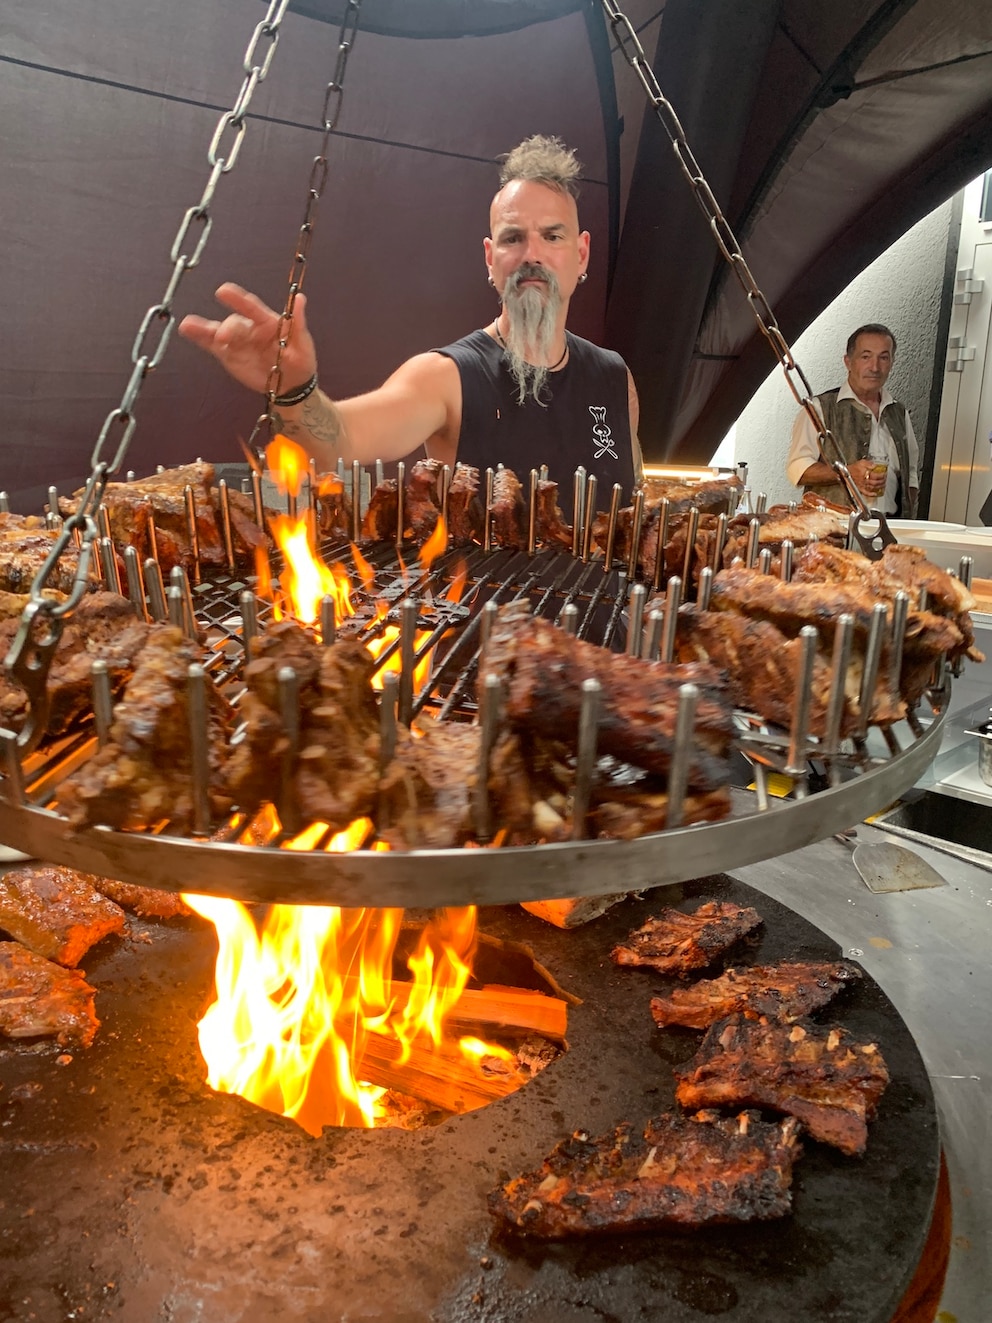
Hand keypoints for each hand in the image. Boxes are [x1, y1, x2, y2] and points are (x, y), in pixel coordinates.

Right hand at [178, 282, 317, 396]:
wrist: (292, 386)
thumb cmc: (300, 360)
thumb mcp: (302, 342)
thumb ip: (297, 321)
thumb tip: (300, 298)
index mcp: (268, 322)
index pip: (252, 308)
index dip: (238, 299)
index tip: (224, 291)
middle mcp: (250, 328)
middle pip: (234, 324)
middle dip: (227, 328)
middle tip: (222, 337)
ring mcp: (238, 341)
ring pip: (218, 332)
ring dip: (203, 328)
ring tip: (188, 325)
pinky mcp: (229, 355)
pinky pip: (212, 346)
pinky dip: (200, 338)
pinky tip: (187, 330)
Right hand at [850, 458, 884, 496]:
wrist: (843, 473)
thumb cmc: (851, 468)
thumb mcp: (861, 462)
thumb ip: (869, 463)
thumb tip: (875, 465)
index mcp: (865, 473)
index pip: (877, 475)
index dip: (882, 475)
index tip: (884, 474)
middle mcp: (864, 480)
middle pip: (876, 482)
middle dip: (882, 481)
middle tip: (885, 480)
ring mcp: (862, 485)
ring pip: (873, 487)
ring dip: (879, 487)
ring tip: (882, 485)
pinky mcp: (859, 489)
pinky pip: (866, 493)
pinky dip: (871, 494)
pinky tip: (875, 494)